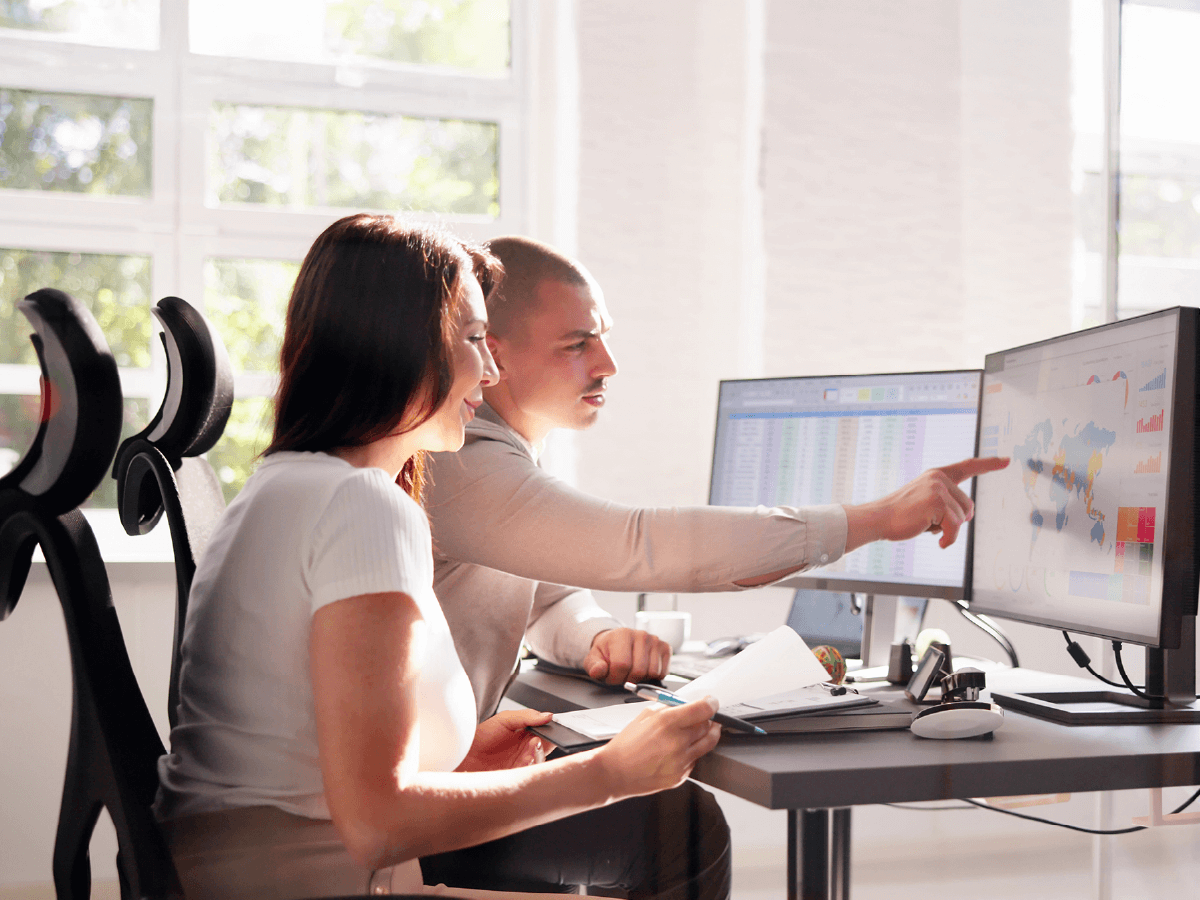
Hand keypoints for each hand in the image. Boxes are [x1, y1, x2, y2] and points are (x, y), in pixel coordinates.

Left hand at [455, 709, 551, 771]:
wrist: (461, 755)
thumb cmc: (480, 737)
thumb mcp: (504, 719)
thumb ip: (526, 716)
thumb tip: (547, 716)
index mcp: (526, 736)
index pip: (547, 735)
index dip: (552, 733)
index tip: (552, 729)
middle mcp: (526, 752)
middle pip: (545, 751)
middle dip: (545, 746)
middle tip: (537, 740)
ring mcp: (520, 766)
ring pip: (538, 764)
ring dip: (537, 756)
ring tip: (530, 747)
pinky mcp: (514, 779)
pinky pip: (527, 776)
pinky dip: (528, 768)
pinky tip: (524, 760)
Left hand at [584, 628, 671, 684]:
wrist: (618, 642)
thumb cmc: (608, 651)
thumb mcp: (594, 658)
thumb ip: (594, 666)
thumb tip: (599, 670)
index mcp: (622, 635)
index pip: (622, 665)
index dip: (615, 677)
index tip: (611, 676)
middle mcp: (641, 635)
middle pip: (639, 671)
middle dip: (628, 679)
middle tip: (622, 674)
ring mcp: (655, 640)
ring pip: (652, 672)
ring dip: (641, 678)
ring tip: (632, 670)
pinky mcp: (665, 648)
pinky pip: (663, 672)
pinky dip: (653, 676)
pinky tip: (644, 669)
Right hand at [596, 697, 721, 797]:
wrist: (615, 772)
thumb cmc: (627, 744)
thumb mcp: (645, 715)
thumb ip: (668, 709)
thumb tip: (687, 705)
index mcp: (666, 723)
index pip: (703, 709)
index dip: (711, 703)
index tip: (711, 702)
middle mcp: (676, 742)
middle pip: (708, 727)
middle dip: (708, 720)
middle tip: (704, 717)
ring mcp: (680, 762)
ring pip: (707, 744)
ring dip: (705, 735)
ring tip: (697, 732)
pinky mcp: (680, 776)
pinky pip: (695, 760)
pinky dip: (692, 753)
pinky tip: (679, 750)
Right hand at [844, 456, 1009, 551]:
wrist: (878, 518)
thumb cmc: (899, 515)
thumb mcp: (924, 501)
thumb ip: (945, 502)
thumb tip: (966, 515)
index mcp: (936, 475)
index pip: (968, 466)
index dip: (988, 464)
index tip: (1006, 461)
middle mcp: (939, 478)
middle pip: (968, 506)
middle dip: (955, 521)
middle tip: (930, 523)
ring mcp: (938, 489)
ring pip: (962, 518)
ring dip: (948, 530)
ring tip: (925, 526)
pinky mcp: (938, 503)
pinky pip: (955, 527)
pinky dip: (949, 538)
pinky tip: (937, 541)